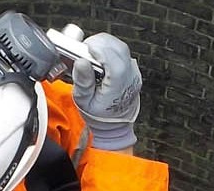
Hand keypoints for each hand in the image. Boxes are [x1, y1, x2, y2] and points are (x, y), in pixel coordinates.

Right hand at [71, 33, 140, 150]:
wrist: (114, 124)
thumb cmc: (98, 114)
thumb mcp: (84, 101)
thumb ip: (83, 81)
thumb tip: (81, 61)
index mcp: (118, 84)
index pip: (112, 57)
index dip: (97, 48)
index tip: (84, 49)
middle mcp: (129, 75)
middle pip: (117, 48)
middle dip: (99, 44)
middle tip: (84, 51)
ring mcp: (133, 72)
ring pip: (120, 47)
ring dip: (104, 45)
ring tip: (91, 55)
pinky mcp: (132, 69)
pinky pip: (121, 52)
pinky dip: (109, 50)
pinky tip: (100, 59)